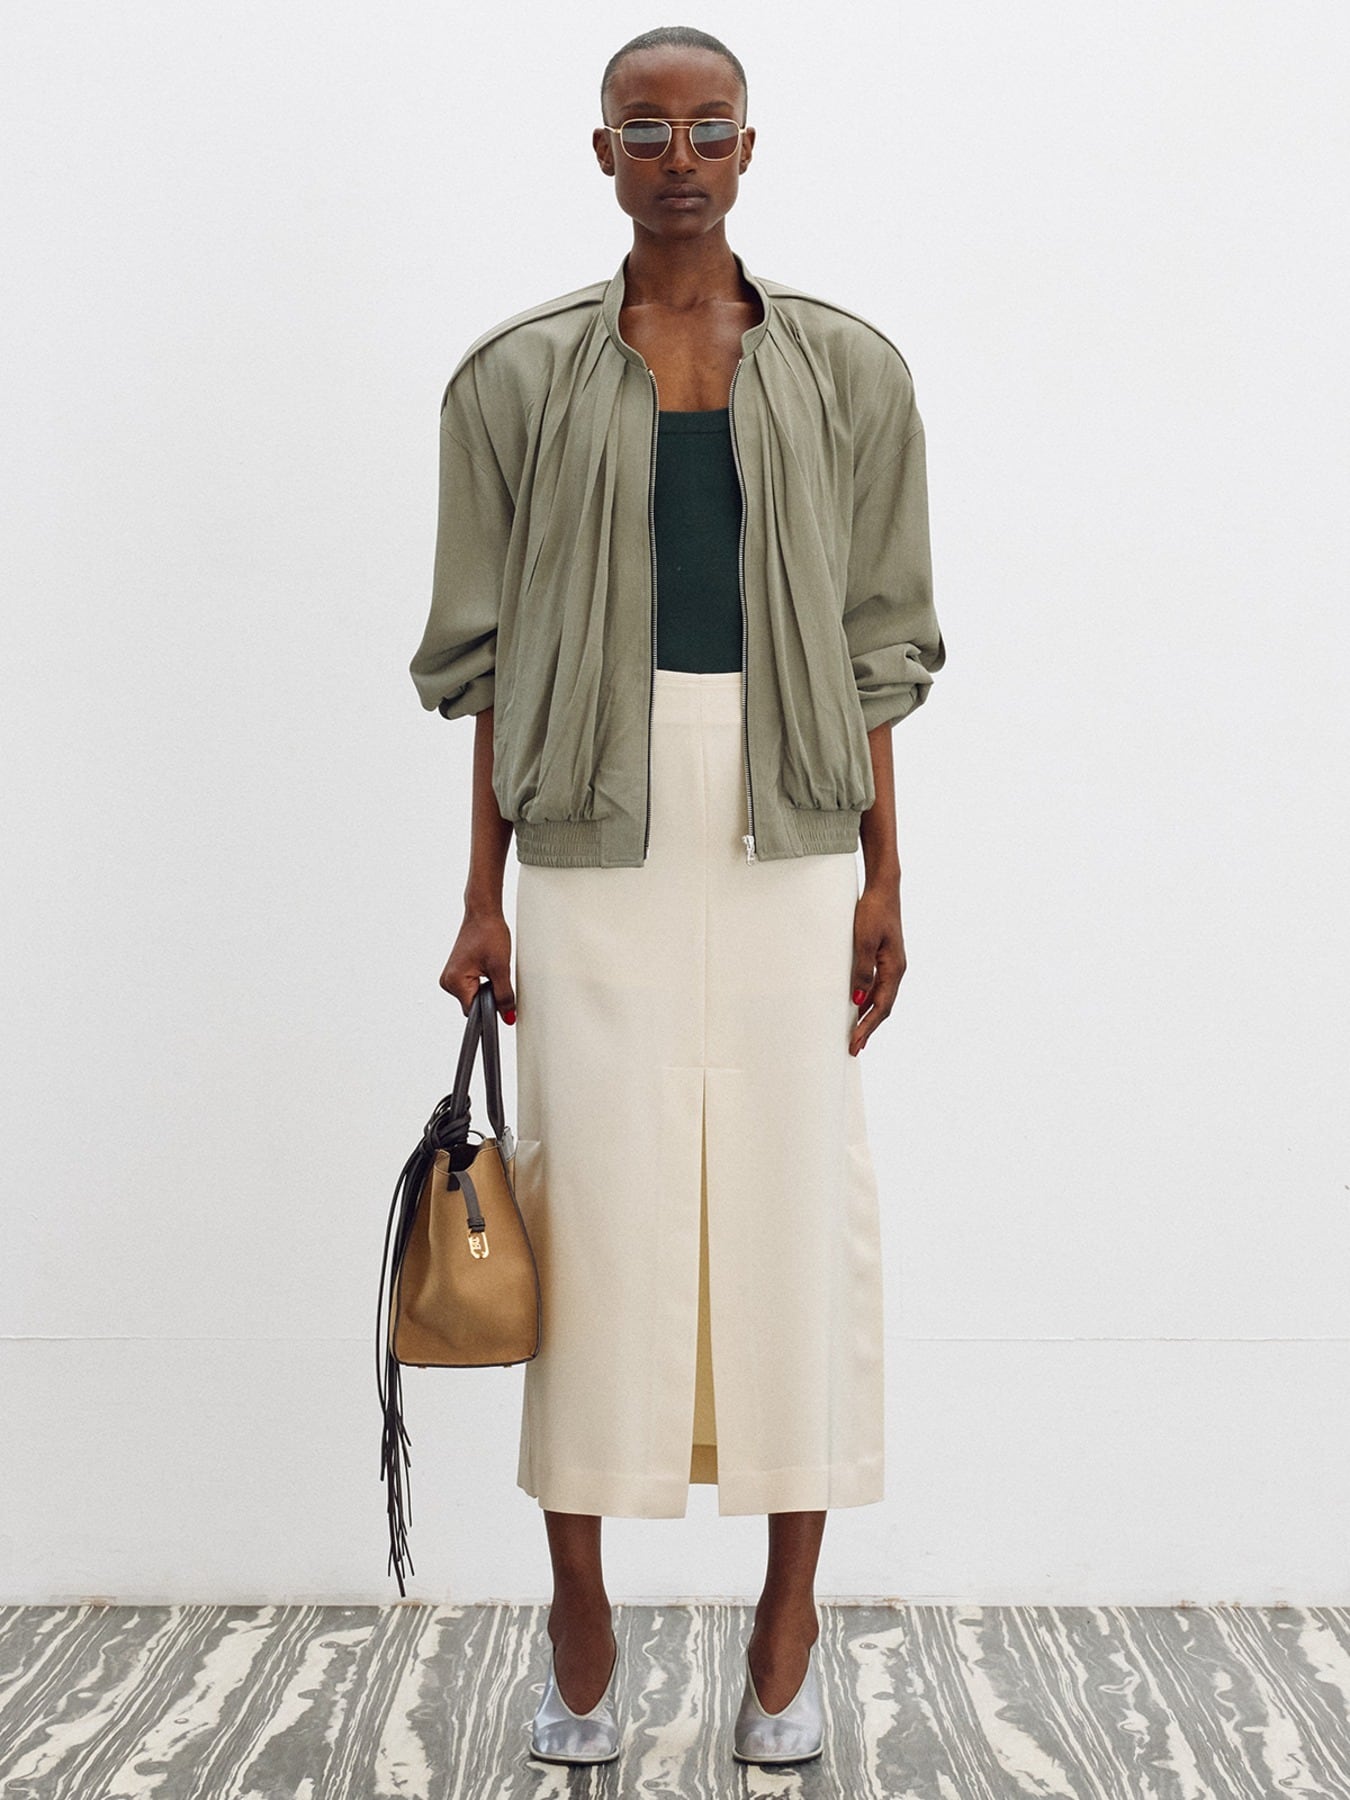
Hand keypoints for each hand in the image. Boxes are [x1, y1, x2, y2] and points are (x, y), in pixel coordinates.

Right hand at [439, 904, 516, 1023]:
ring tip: (491, 967)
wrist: (483, 913)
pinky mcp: (456, 972)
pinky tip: (487, 967)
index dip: (489, 1008)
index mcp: (454, 982)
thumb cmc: (489, 933)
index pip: (473, 1011)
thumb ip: (504, 996)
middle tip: (497, 975)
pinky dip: (482, 982)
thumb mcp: (501, 968)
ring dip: (486, 988)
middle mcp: (447, 981)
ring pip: (473, 996)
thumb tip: (508, 1017)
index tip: (501, 1000)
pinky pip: (471, 987)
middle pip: (473, 1005)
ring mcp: (450, 977)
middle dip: (488, 996)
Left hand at [848, 881, 904, 1054]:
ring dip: (868, 1017)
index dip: (867, 1027)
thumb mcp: (863, 941)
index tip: (855, 1044)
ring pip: (881, 998)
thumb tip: (857, 1000)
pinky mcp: (885, 957)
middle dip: (868, 1028)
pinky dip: (868, 1001)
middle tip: (854, 1048)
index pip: (881, 1007)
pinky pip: (877, 986)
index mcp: (894, 968)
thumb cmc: (873, 911)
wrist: (883, 888)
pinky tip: (857, 1006)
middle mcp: (896, 970)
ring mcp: (891, 964)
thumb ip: (861, 970)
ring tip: (856, 1035)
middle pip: (883, 1007)